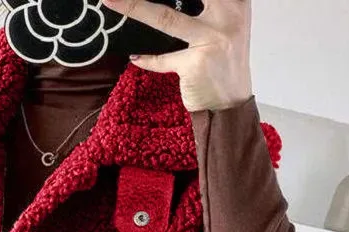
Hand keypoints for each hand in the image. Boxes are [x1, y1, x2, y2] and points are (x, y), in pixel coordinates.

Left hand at [102, 0, 252, 111]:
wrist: (230, 104)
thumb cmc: (223, 64)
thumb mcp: (223, 28)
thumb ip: (208, 10)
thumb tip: (175, 1)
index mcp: (236, 3)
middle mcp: (227, 16)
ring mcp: (211, 39)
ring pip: (165, 19)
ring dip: (134, 8)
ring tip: (113, 1)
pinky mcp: (194, 64)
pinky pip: (161, 59)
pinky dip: (147, 59)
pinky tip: (135, 58)